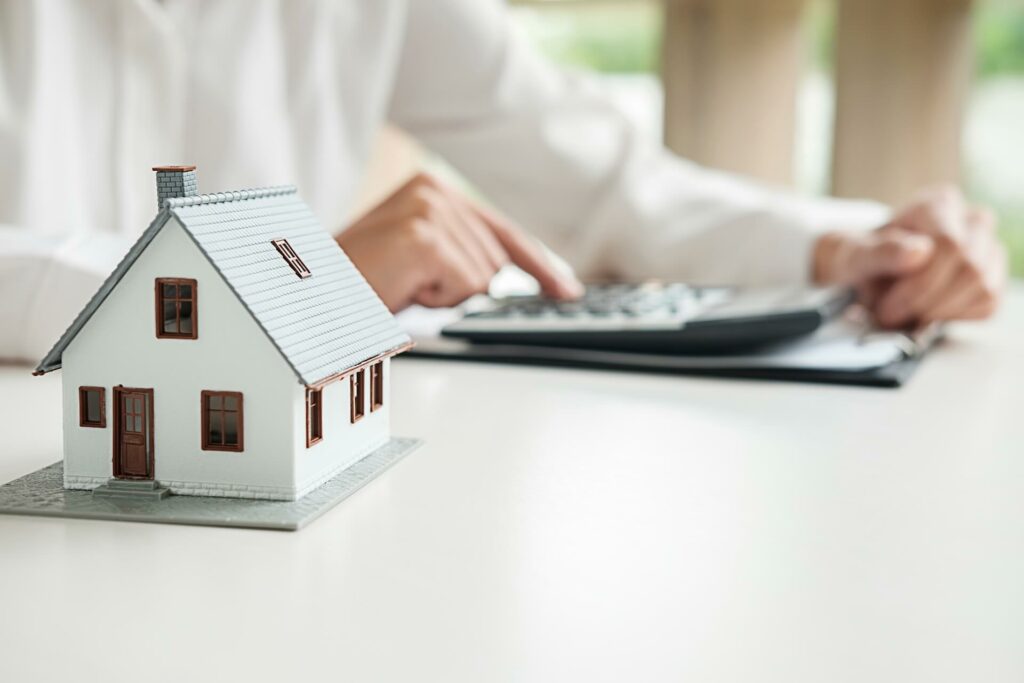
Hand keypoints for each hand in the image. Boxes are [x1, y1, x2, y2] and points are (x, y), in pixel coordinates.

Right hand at [337, 173, 582, 311]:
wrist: (311, 297)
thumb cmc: (359, 283)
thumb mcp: (422, 262)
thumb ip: (464, 256)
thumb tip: (514, 281)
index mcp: (432, 188)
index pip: (503, 231)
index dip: (539, 266)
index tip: (566, 290)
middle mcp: (433, 188)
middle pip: (497, 262)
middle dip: (466, 289)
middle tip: (415, 289)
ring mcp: (428, 209)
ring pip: (483, 278)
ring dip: (446, 296)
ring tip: (403, 286)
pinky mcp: (424, 237)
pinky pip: (464, 287)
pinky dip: (436, 300)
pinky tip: (403, 288)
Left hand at [814, 186, 1006, 327]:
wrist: (871, 273)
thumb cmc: (866, 258)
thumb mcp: (858, 255)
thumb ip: (881, 252)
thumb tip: (919, 252)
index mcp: (939, 203)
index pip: (948, 244)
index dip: (920, 284)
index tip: (888, 307)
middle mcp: (973, 220)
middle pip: (969, 268)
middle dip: (927, 302)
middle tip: (892, 315)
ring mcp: (989, 248)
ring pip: (983, 288)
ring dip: (938, 313)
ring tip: (905, 312)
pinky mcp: (993, 278)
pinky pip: (986, 305)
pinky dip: (951, 318)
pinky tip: (925, 311)